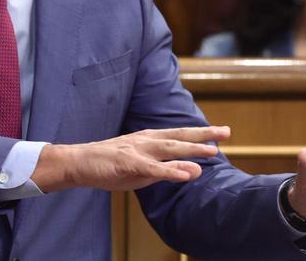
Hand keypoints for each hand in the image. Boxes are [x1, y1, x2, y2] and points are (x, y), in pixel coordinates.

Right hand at [31, 126, 229, 192]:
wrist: (79, 163)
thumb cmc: (111, 165)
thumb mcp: (142, 168)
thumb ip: (167, 169)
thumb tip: (193, 171)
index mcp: (150, 139)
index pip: (180, 134)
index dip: (201, 132)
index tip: (222, 132)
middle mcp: (146, 140)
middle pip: (180, 135)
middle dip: (204, 134)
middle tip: (226, 132)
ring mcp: (138, 150)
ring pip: (170, 148)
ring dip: (192, 149)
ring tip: (212, 152)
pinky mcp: (129, 164)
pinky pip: (153, 168)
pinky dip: (171, 170)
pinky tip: (187, 173)